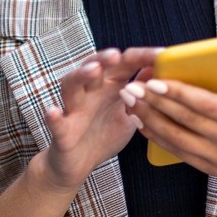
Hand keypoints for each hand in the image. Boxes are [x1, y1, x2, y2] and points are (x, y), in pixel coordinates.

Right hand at [37, 47, 161, 191]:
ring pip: (71, 85)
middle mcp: (90, 92)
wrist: (78, 164)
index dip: (142, 57)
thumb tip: (161, 71)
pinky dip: (54, 117)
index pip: (125, 64)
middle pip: (94, 66)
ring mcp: (74, 109)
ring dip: (80, 75)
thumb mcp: (130, 112)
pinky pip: (56, 123)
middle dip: (105, 58)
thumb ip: (142, 92)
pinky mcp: (62, 131)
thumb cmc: (104, 134)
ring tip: (93, 71)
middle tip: (117, 54)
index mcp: (109, 86)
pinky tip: (53, 112)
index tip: (162, 53)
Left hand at [120, 51, 216, 185]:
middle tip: (132, 87)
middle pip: (186, 121)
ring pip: (177, 139)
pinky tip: (141, 122)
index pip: (206, 105)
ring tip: (130, 102)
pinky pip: (179, 152)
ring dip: (150, 120)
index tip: (155, 81)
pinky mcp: (210, 168)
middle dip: (155, 103)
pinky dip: (157, 138)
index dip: (179, 93)